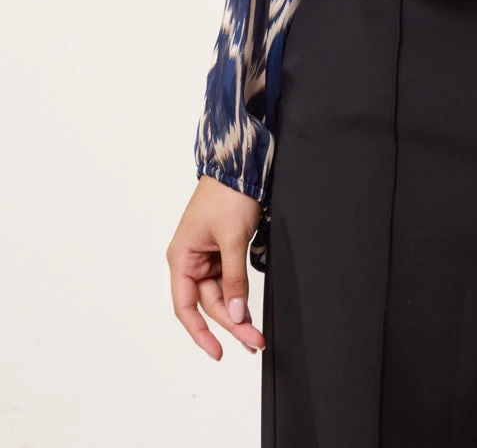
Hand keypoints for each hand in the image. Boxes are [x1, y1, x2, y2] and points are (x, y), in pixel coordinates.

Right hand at [167, 174, 266, 359]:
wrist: (240, 165)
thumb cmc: (227, 194)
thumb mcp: (232, 238)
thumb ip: (234, 278)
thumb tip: (236, 312)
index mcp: (181, 258)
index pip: (186, 307)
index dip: (200, 333)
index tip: (217, 351)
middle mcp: (190, 260)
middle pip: (208, 303)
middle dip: (231, 323)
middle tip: (253, 341)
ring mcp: (207, 256)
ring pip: (221, 295)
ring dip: (238, 313)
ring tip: (255, 335)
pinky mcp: (222, 250)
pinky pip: (229, 281)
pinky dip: (239, 295)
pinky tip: (249, 312)